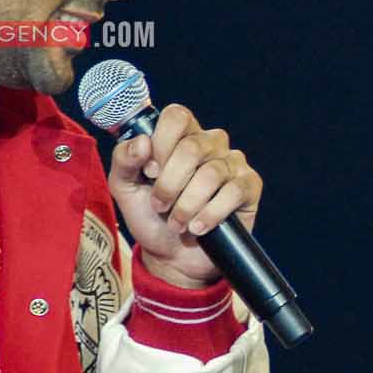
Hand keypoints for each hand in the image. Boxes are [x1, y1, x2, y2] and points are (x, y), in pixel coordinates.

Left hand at [107, 103, 261, 287]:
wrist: (172, 256)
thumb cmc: (151, 217)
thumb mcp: (125, 188)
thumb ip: (124, 160)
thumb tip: (142, 143)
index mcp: (180, 135)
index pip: (177, 116)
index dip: (161, 143)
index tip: (150, 171)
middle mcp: (209, 143)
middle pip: (192, 148)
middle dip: (169, 184)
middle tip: (160, 205)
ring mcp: (231, 163)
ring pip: (210, 174)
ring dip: (187, 205)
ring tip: (177, 223)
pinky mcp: (248, 186)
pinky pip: (232, 192)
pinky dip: (210, 214)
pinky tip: (198, 227)